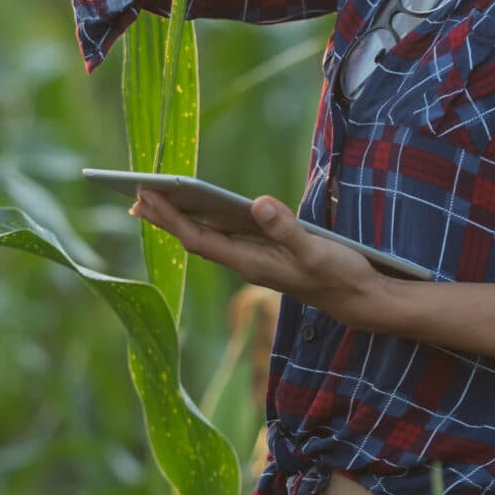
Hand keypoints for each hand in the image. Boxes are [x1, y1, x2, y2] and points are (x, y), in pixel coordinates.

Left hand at [129, 189, 390, 329]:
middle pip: (195, 238)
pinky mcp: (266, 255)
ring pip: (208, 237)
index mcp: (250, 262)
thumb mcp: (315, 250)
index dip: (170, 218)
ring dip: (181, 219)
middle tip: (133, 195)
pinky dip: (207, 221)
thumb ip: (286, 229)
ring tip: (155, 199)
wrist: (361, 299)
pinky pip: (225, 237)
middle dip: (164, 217)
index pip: (198, 238)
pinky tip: (200, 210)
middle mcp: (246, 262)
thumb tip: (257, 203)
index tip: (145, 195)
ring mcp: (255, 260)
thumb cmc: (339, 275)